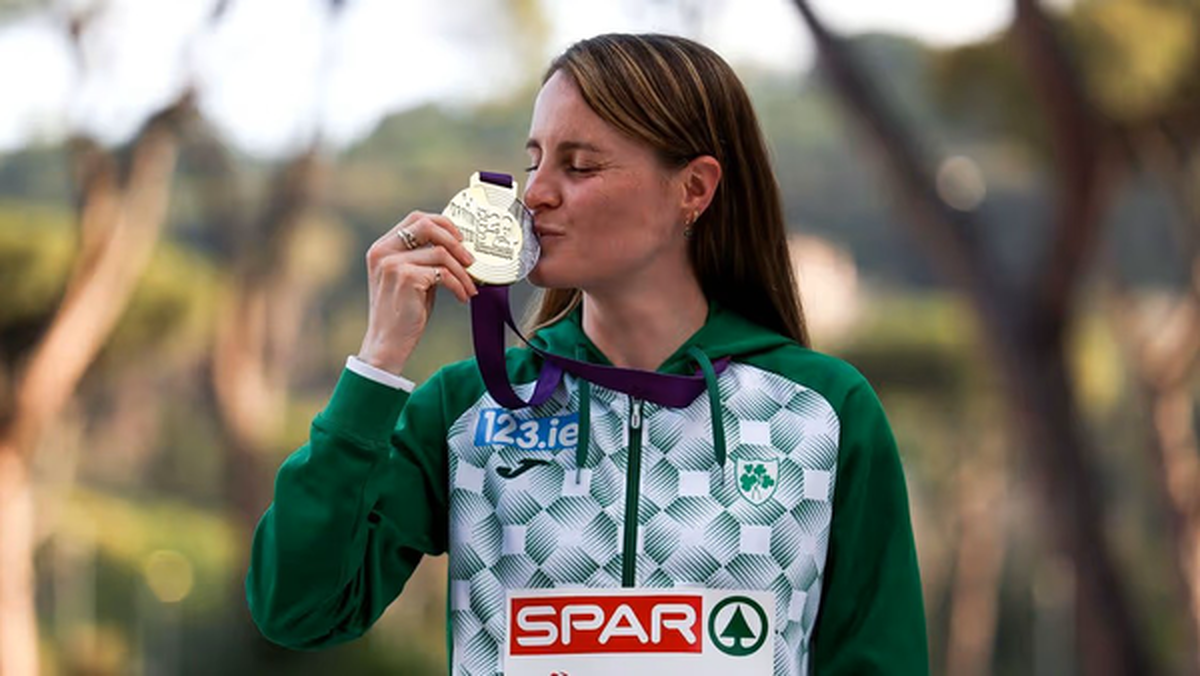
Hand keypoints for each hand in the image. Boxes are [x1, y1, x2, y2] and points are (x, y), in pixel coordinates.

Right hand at [356, 211, 478, 374]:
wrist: (387, 343)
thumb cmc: (402, 313)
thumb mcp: (410, 278)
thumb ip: (424, 258)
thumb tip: (457, 246)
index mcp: (382, 247)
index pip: (415, 218)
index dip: (442, 223)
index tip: (460, 238)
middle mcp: (384, 251)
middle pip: (427, 225)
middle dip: (455, 240)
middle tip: (470, 260)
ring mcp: (393, 263)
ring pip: (441, 253)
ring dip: (462, 272)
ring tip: (470, 287)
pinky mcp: (406, 277)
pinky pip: (443, 273)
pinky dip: (459, 285)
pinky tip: (462, 297)